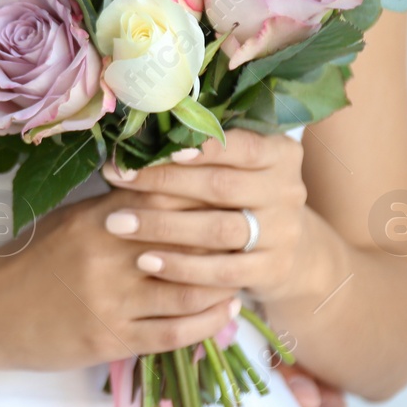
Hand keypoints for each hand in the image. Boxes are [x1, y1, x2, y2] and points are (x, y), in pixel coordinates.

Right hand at [0, 187, 241, 370]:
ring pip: (188, 291)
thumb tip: (168, 191)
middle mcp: (107, 256)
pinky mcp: (109, 340)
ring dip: (222, 287)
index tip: (236, 197)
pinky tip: (222, 317)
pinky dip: (206, 325)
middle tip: (250, 241)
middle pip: (187, 243)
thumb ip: (116, 208)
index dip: (208, 198)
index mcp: (98, 219)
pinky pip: (172, 333)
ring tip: (240, 280)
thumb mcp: (68, 222)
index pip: (168, 200)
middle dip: (224, 243)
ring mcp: (110, 300)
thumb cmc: (29, 261)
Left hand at [101, 130, 311, 302]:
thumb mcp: (238, 166)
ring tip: (118, 223)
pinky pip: (222, 271)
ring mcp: (282, 233)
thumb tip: (139, 136)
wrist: (289, 249)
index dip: (199, 148)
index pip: (241, 145)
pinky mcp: (272, 270)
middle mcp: (287, 190)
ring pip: (218, 229)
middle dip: (162, 182)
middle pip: (220, 186)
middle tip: (116, 179)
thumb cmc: (243, 194)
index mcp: (280, 154)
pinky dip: (182, 267)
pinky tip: (146, 261)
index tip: (154, 149)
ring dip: (163, 226)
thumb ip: (204, 150)